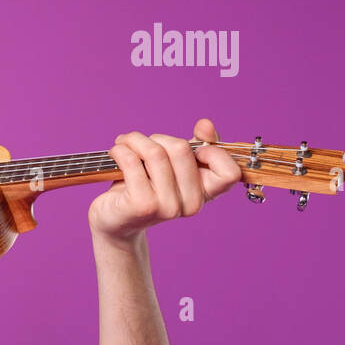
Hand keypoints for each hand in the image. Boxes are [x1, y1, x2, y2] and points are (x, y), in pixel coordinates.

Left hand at [88, 118, 240, 243]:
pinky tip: (115, 152)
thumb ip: (194, 146)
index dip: (214, 152)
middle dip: (158, 138)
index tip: (192, 146)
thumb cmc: (145, 187)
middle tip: (140, 143)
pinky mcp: (141, 205)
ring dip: (134, 140)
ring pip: (155, 152)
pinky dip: (121, 150)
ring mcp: (167, 207)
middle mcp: (191, 205)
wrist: (115, 220)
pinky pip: (132, 161)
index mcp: (205, 194)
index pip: (230, 173)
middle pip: (181, 149)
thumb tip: (206, 124)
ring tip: (124, 143)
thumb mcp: (172, 167)